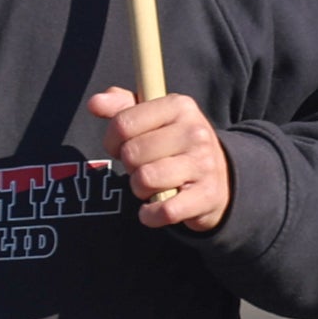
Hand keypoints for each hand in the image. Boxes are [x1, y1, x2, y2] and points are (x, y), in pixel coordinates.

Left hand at [86, 87, 234, 230]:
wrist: (223, 178)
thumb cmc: (175, 144)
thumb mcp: (153, 118)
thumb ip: (121, 107)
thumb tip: (95, 103)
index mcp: (179, 106)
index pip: (123, 123)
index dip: (111, 140)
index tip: (120, 146)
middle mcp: (195, 131)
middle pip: (131, 154)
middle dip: (129, 166)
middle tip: (142, 167)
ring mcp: (203, 164)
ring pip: (145, 179)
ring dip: (139, 189)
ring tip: (151, 185)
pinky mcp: (207, 196)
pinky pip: (165, 210)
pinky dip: (151, 215)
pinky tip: (154, 209)